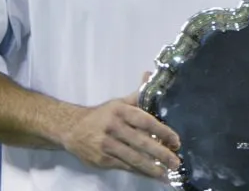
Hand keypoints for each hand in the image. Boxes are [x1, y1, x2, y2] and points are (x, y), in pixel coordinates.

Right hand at [61, 77, 180, 180]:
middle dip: (160, 153)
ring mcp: (107, 145)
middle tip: (176, 162)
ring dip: (151, 167)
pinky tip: (151, 175)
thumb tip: (150, 75)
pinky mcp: (102, 159)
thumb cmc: (102, 115)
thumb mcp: (119, 103)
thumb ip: (138, 94)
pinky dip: (139, 172)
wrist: (72, 129)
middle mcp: (114, 127)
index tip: (176, 141)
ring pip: (133, 158)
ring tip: (166, 174)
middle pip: (141, 142)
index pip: (145, 121)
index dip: (162, 131)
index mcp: (121, 111)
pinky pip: (124, 166)